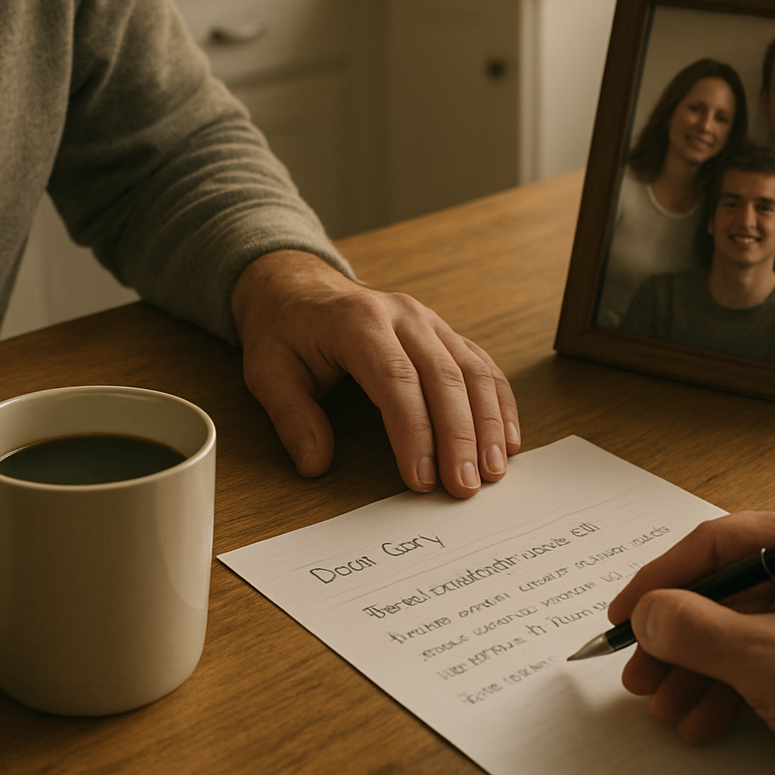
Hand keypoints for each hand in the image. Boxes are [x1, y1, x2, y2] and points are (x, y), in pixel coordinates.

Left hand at [230, 249, 520, 497]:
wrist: (301, 288)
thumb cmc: (286, 331)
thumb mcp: (267, 370)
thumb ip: (291, 417)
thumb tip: (316, 464)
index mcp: (359, 323)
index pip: (396, 380)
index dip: (414, 431)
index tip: (423, 478)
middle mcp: (403, 316)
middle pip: (444, 377)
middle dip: (460, 436)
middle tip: (466, 486)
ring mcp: (430, 322)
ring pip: (472, 371)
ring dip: (488, 422)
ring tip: (494, 470)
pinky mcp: (444, 333)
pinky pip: (481, 365)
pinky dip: (499, 402)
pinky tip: (507, 438)